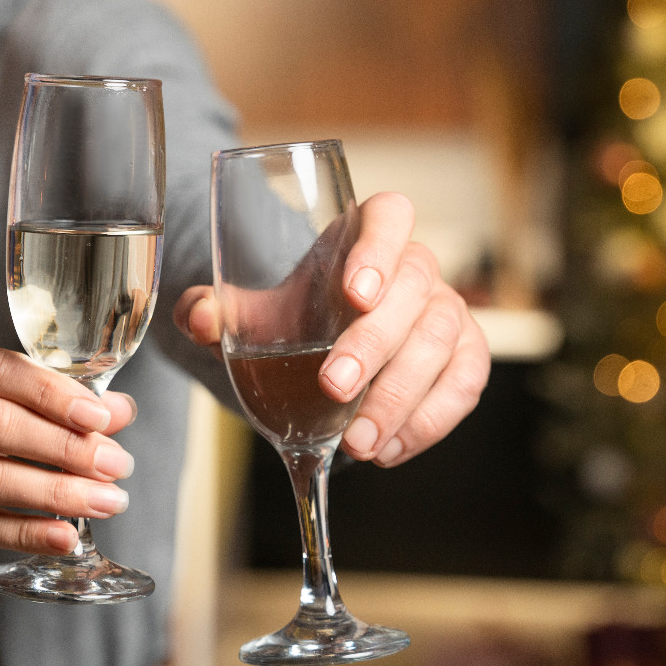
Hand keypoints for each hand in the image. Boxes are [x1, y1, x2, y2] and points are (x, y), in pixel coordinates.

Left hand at [175, 191, 489, 466]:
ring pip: (443, 341)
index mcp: (366, 233)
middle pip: (415, 288)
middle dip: (375, 342)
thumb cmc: (293, 319)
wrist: (319, 355)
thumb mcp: (250, 313)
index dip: (379, 249)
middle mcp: (416, 266)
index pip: (390, 216)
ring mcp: (448, 310)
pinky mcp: (466, 357)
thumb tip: (198, 317)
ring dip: (401, 395)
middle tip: (334, 387)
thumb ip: (215, 310)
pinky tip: (387, 448)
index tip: (354, 292)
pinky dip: (428, 422)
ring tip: (358, 441)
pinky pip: (464, 386)